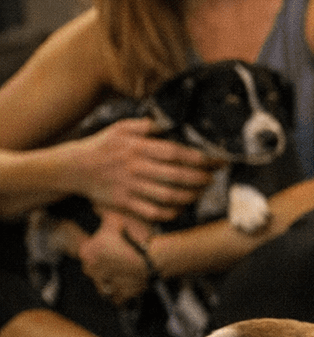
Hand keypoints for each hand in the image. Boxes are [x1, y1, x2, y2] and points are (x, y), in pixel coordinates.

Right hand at [73, 118, 213, 221]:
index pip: (175, 153)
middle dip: (201, 178)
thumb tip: (171, 123)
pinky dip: (171, 212)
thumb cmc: (102, 145)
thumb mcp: (121, 127)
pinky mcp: (124, 203)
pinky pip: (152, 212)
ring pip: (168, 195)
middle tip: (213, 178)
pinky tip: (181, 208)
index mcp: (138, 147)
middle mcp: (135, 167)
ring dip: (190, 196)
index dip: (200, 158)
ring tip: (202, 192)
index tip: (217, 161)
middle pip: (176, 175)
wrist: (73, 168)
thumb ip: (147, 125)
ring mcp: (130, 186)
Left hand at [78, 214, 152, 303]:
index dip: (99, 245)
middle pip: (93, 267)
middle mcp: (92, 271)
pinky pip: (117, 297)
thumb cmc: (135, 238)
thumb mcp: (116, 218)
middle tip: (118, 256)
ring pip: (103, 283)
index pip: (88, 249)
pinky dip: (121, 293)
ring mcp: (106, 285)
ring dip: (110, 279)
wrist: (155, 258)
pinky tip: (129, 284)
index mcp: (87, 252)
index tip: (110, 243)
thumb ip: (103, 212)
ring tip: (124, 271)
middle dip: (103, 263)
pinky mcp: (121, 295)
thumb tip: (96, 207)